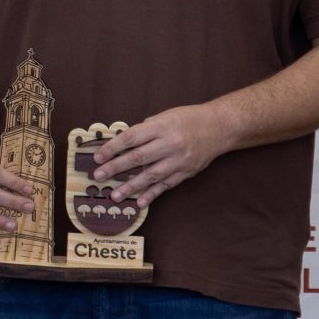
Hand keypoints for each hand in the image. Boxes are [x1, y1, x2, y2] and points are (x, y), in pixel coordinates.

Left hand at [90, 104, 231, 206]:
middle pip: (138, 158)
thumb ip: (145, 129)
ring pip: (151, 176)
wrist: (220, 127)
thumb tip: (123, 142)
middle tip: (98, 177)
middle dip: (115, 168)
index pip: (131, 138)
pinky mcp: (186, 172)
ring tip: (114, 195)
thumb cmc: (189, 119)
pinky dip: (152, 195)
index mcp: (162, 126)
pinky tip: (140, 202)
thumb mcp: (165, 116)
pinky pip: (166, 185)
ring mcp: (179, 160)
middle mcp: (170, 144)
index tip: (97, 157)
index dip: (112, 148)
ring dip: (131, 187)